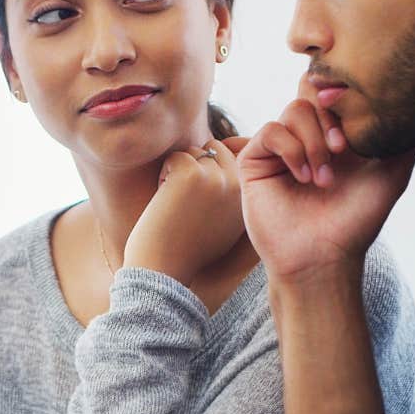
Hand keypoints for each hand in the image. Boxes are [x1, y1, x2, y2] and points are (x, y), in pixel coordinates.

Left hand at [123, 136, 250, 283]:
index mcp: (249, 197)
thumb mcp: (224, 220)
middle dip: (197, 168)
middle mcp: (240, 186)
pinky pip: (176, 157)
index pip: (234, 158)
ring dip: (179, 172)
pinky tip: (166, 201)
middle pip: (215, 150)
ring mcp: (218, 178)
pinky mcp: (193, 174)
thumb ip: (233, 190)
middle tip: (188, 202)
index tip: (199, 204)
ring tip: (178, 204)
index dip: (210, 175)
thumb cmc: (187, 246)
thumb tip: (233, 144)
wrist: (165, 269)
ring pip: (195, 151)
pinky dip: (165, 174)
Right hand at [238, 96, 414, 283]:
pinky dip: (292, 151)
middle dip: (332, 117)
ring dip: (314, 142)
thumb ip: (403, 138)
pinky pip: (272, 131)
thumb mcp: (392, 174)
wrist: (324, 256)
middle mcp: (307, 134)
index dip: (348, 98)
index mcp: (335, 131)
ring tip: (324, 179)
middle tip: (343, 150)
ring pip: (295, 109)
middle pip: (313, 88)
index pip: (336, 89)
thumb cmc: (356, 220)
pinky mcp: (255, 158)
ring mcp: (280, 145)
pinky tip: (304, 178)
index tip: (360, 131)